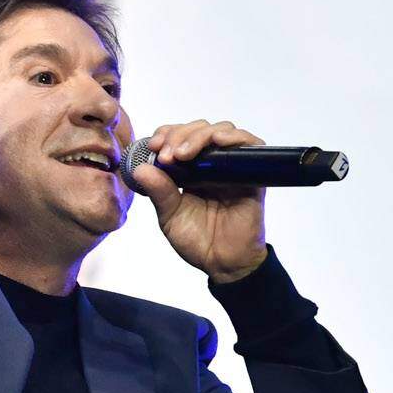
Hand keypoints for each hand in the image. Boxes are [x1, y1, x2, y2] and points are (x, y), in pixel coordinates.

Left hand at [128, 120, 268, 282]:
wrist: (224, 263)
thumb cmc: (198, 241)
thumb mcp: (170, 216)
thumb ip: (159, 192)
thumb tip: (141, 168)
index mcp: (190, 170)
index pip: (179, 137)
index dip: (167, 134)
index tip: (154, 146)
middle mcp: (212, 163)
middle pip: (199, 129)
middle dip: (179, 135)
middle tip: (167, 154)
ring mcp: (233, 166)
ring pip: (221, 130)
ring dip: (199, 135)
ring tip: (183, 154)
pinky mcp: (252, 174)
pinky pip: (250, 145)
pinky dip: (234, 137)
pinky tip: (218, 142)